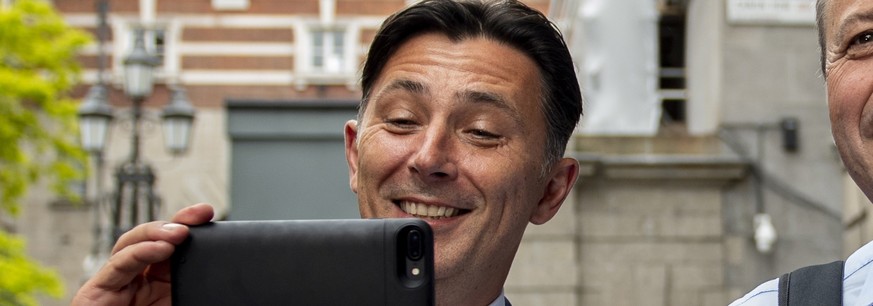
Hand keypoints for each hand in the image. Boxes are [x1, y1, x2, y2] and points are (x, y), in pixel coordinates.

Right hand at [71, 203, 213, 305]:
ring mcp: (117, 283)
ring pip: (133, 243)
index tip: (211, 216)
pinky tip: (160, 246)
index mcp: (162, 286)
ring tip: (180, 232)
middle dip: (178, 221)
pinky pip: (118, 264)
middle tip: (200, 214)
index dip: (191, 229)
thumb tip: (234, 291)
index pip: (176, 249)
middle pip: (155, 238)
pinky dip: (140, 252)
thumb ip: (199, 296)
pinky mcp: (96, 291)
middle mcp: (138, 280)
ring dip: (158, 232)